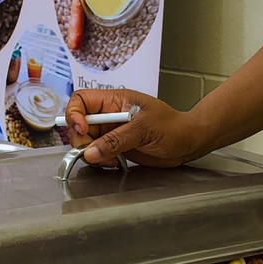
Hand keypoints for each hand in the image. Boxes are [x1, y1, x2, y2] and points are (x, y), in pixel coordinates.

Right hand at [64, 90, 200, 167]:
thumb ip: (116, 140)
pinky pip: (97, 154)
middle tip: (92, 153)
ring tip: (109, 160)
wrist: (187, 143)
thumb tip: (90, 152)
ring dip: (92, 154)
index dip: (75, 114)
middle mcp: (110, 115)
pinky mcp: (116, 147)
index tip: (82, 130)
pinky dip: (100, 161)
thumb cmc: (173, 127)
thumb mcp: (144, 129)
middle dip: (82, 141)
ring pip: (87, 142)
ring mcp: (112, 132)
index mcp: (115, 101)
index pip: (81, 100)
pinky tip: (114, 163)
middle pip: (79, 124)